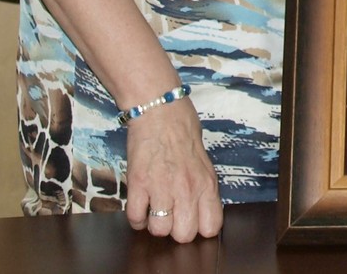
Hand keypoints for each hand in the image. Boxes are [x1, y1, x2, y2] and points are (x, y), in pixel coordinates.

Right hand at [124, 98, 222, 241]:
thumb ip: (202, 188)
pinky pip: (135, 218)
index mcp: (206, 184)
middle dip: (176, 230)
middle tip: (171, 215)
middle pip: (183, 235)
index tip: (192, 221)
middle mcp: (186, 190)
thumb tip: (200, 212)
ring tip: (154, 209)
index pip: (211, 227)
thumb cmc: (183, 131)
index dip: (200, 228)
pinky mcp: (138, 184)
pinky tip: (140, 206)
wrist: (159, 111)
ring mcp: (161, 188)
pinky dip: (136, 218)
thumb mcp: (204, 162)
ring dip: (154, 224)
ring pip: (159, 230)